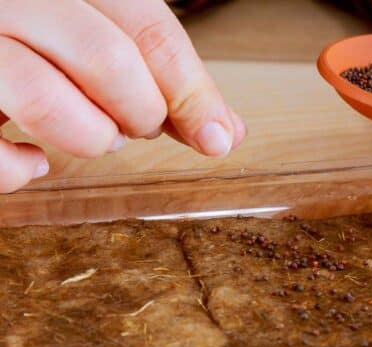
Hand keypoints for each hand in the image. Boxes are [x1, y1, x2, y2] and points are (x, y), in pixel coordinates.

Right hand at [0, 0, 245, 191]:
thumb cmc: (26, 43)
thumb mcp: (89, 39)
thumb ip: (153, 75)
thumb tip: (226, 130)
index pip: (147, 26)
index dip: (191, 89)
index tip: (217, 138)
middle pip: (107, 59)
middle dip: (142, 113)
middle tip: (138, 128)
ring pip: (46, 98)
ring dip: (90, 137)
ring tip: (94, 139)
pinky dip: (19, 170)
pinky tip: (33, 164)